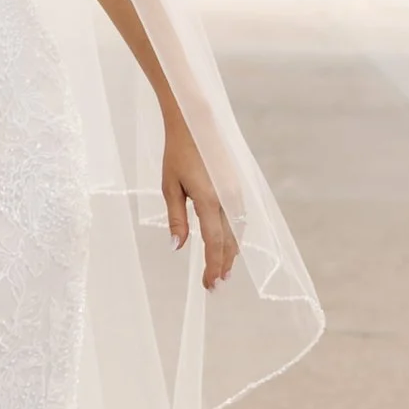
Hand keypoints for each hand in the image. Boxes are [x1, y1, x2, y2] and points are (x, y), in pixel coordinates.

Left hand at [163, 123, 239, 289]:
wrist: (196, 123)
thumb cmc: (178, 153)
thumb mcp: (169, 187)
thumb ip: (176, 219)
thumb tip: (178, 247)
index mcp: (209, 200)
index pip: (214, 244)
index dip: (212, 267)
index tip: (208, 285)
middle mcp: (228, 199)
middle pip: (229, 242)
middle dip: (223, 265)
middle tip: (214, 285)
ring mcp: (235, 192)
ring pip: (237, 232)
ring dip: (230, 252)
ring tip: (222, 270)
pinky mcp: (236, 187)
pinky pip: (238, 219)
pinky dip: (233, 236)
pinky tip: (227, 243)